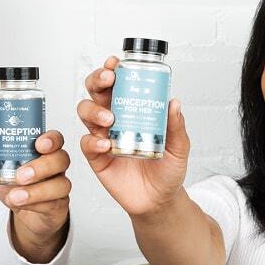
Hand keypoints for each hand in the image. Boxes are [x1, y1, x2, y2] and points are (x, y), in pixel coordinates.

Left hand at [0, 129, 70, 261]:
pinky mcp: (60, 206)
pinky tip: (20, 205)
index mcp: (45, 152)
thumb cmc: (17, 186)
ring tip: (14, 196)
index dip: (51, 139)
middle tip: (20, 176)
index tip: (39, 144)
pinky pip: (53, 204)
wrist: (23, 212)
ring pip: (61, 185)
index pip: (56, 139)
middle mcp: (57, 167)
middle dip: (41, 167)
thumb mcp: (3, 170)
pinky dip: (34, 205)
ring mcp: (60, 186)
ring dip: (36, 191)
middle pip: (62, 159)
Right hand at [77, 56, 189, 216]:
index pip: (118, 84)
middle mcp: (114, 119)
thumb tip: (174, 102)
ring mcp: (103, 137)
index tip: (115, 63)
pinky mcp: (96, 158)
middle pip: (96, 92)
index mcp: (133, 110)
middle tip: (108, 81)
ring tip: (110, 118)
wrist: (159, 201)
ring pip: (86, 112)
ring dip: (94, 110)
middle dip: (97, 81)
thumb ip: (176, 127)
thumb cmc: (167, 171)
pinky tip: (106, 145)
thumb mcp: (179, 147)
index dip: (112, 70)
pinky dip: (93, 141)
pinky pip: (87, 144)